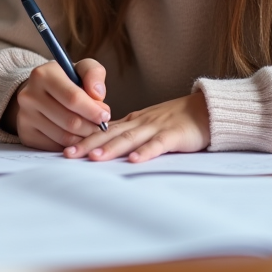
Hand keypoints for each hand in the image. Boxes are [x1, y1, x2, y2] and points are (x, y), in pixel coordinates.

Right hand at [2, 58, 110, 150]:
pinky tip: (76, 136)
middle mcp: (29, 96)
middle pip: (70, 121)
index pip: (73, 98)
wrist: (38, 92)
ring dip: (83, 138)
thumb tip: (98, 95)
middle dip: (92, 127)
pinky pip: (55, 147)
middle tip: (100, 126)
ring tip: (90, 130)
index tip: (105, 116)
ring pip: (64, 137)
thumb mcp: (80, 68)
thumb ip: (93, 74)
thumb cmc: (65, 80)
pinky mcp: (25, 134)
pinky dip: (71, 145)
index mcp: (42, 75)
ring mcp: (25, 117)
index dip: (93, 110)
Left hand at [64, 91, 210, 162]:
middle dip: (88, 144)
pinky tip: (134, 161)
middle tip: (68, 155)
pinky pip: (158, 144)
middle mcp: (140, 123)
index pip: (104, 131)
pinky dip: (146, 152)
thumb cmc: (176, 120)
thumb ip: (129, 134)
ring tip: (93, 158)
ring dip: (111, 148)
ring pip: (129, 138)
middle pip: (110, 134)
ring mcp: (156, 128)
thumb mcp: (148, 124)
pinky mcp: (174, 136)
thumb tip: (105, 146)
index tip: (65, 150)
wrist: (206, 110)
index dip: (84, 139)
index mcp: (133, 121)